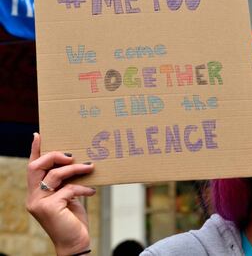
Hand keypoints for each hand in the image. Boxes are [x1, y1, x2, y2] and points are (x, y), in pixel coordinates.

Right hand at [26, 133, 95, 255]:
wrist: (75, 242)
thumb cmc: (73, 219)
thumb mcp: (68, 197)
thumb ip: (66, 183)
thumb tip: (77, 163)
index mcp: (36, 192)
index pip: (33, 167)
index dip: (35, 150)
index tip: (39, 135)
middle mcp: (33, 196)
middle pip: (37, 166)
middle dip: (55, 155)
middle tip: (73, 155)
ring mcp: (39, 203)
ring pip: (55, 175)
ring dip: (76, 168)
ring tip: (91, 167)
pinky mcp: (49, 208)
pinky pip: (68, 189)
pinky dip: (82, 188)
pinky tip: (92, 191)